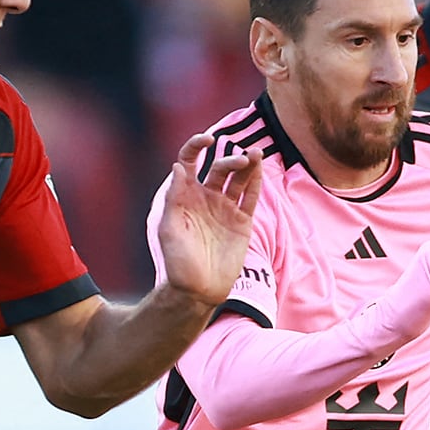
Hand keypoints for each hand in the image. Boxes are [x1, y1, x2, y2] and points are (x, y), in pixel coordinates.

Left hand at [155, 133, 262, 301]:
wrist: (198, 290)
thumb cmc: (178, 262)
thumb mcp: (169, 229)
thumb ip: (174, 198)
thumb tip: (179, 167)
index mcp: (185, 195)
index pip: (190, 161)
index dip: (196, 146)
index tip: (208, 139)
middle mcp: (206, 197)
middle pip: (220, 167)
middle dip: (230, 159)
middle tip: (240, 160)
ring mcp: (225, 208)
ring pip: (238, 178)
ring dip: (247, 164)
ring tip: (256, 154)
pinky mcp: (242, 222)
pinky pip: (250, 197)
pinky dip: (256, 181)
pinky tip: (259, 167)